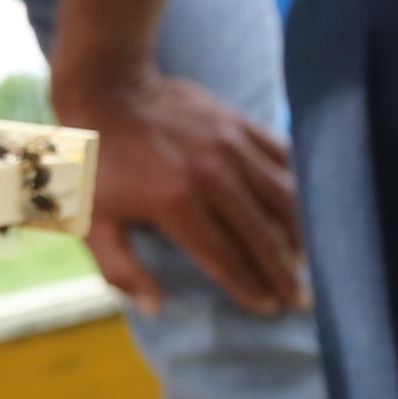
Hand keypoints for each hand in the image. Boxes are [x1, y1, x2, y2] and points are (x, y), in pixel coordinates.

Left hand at [52, 65, 301, 316]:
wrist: (107, 89)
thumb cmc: (97, 162)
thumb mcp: (91, 219)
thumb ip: (120, 267)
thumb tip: (153, 308)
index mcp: (176, 204)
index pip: (225, 258)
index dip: (249, 288)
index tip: (267, 309)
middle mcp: (213, 176)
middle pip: (263, 234)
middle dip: (284, 272)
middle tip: (299, 298)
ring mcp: (232, 147)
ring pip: (284, 198)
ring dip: (300, 233)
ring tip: (306, 261)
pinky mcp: (240, 124)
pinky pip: (284, 158)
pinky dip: (298, 185)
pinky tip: (301, 208)